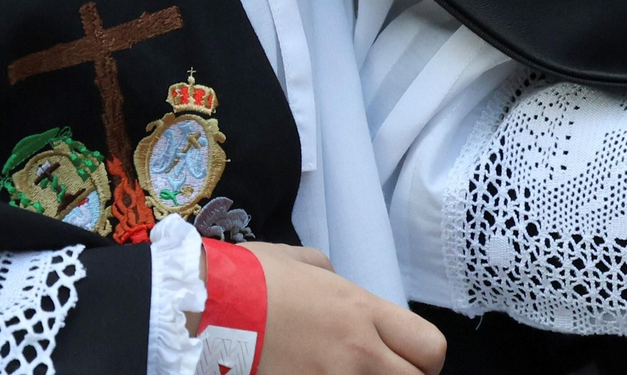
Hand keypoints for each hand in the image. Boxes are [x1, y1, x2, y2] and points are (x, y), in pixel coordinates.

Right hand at [239, 243, 446, 374]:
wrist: (197, 308)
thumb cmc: (246, 279)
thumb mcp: (302, 262)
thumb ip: (331, 276)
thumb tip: (336, 284)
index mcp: (361, 311)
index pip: (429, 347)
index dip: (425, 360)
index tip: (411, 362)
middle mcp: (356, 352)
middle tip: (384, 373)